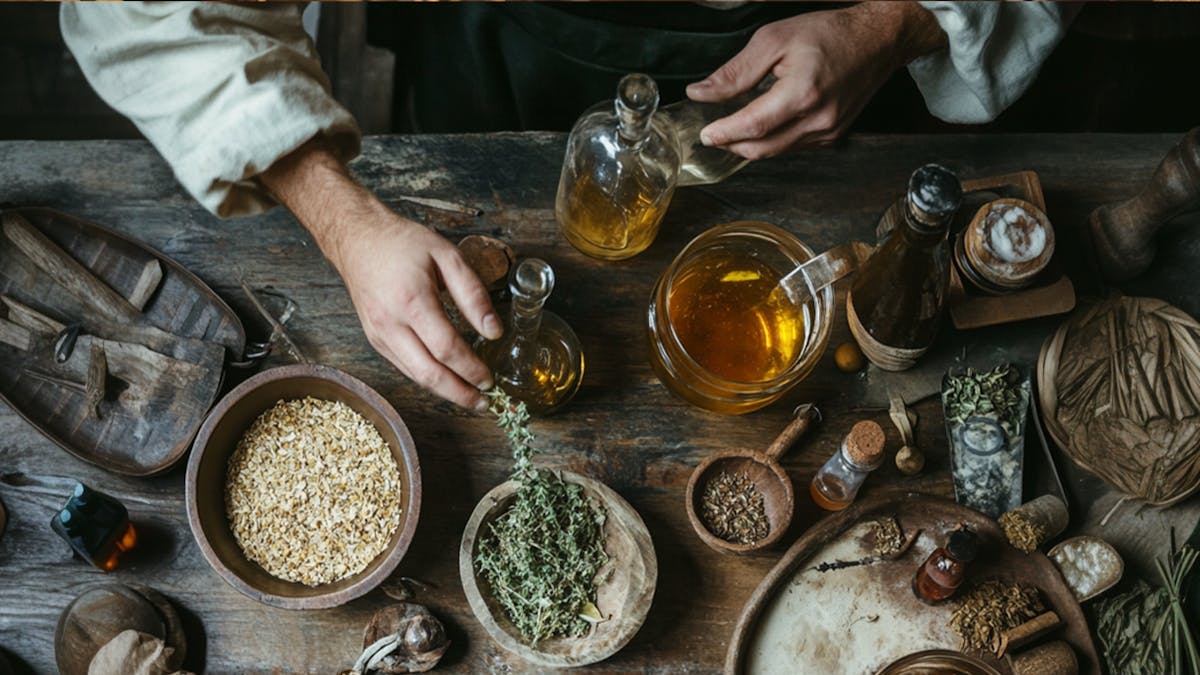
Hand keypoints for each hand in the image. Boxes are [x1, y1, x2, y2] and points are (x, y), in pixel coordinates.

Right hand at [262, 138, 500, 409]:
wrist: (357, 239)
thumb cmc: (403, 243)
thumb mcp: (447, 256)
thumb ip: (473, 294)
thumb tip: (493, 331)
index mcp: (412, 301)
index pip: (447, 348)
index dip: (471, 369)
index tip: (491, 379)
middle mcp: (391, 324)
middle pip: (429, 373)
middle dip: (459, 393)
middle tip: (485, 404)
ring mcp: (379, 335)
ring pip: (415, 375)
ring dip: (445, 391)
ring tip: (470, 398)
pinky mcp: (375, 339)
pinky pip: (404, 366)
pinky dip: (428, 378)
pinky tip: (447, 381)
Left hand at [686, 3, 945, 158]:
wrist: (877, 40)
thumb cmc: (829, 34)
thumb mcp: (774, 40)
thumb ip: (735, 72)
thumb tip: (701, 93)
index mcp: (803, 93)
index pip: (753, 126)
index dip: (724, 133)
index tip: (705, 133)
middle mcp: (818, 119)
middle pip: (763, 148)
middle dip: (732, 145)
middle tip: (712, 133)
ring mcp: (828, 131)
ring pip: (776, 152)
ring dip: (750, 145)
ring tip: (732, 128)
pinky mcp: (832, 135)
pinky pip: (793, 147)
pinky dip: (772, 140)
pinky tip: (762, 125)